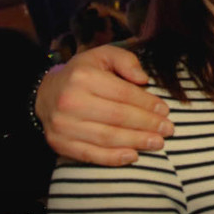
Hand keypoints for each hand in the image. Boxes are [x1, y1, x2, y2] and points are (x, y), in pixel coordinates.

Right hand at [36, 45, 171, 165]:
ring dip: (136, 142)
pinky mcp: (58, 143)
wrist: (44, 93)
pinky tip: (133, 156)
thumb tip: (144, 79)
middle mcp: (71, 101)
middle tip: (168, 130)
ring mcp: (63, 124)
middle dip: (147, 124)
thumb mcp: (103, 55)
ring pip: (107, 137)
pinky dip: (113, 158)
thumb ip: (126, 61)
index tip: (165, 111)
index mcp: (83, 77)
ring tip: (157, 143)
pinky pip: (90, 154)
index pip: (123, 94)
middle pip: (118, 117)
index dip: (147, 104)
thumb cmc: (82, 74)